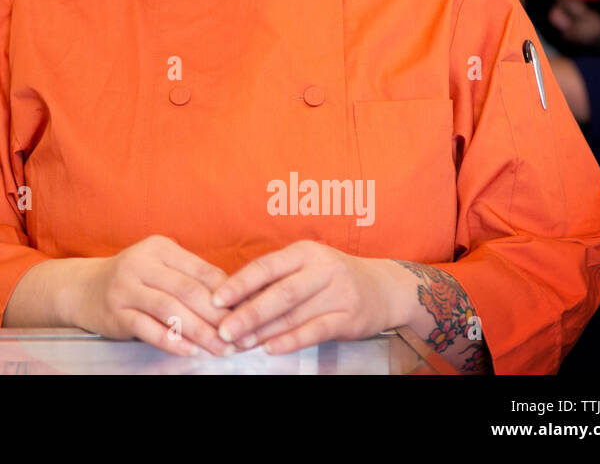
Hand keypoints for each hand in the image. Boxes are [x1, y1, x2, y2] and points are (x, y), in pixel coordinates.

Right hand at [69, 235, 235, 356]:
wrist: (84, 288)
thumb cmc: (134, 279)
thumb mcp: (161, 267)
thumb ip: (192, 277)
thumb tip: (236, 299)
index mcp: (160, 247)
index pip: (202, 271)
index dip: (228, 294)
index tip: (248, 314)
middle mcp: (140, 263)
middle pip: (188, 291)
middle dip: (218, 317)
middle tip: (240, 337)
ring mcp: (125, 288)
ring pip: (169, 310)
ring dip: (200, 332)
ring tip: (221, 348)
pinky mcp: (115, 313)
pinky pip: (147, 328)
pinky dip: (171, 340)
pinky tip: (190, 350)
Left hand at [212, 240, 406, 354]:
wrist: (384, 288)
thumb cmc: (331, 278)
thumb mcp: (305, 267)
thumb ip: (274, 280)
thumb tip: (231, 301)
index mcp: (303, 252)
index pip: (265, 266)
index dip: (239, 283)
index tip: (215, 300)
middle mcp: (321, 269)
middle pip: (279, 292)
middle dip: (247, 312)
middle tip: (223, 329)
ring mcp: (338, 293)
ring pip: (294, 314)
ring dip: (263, 331)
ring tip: (239, 343)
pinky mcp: (349, 317)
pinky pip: (315, 331)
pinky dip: (291, 340)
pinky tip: (271, 348)